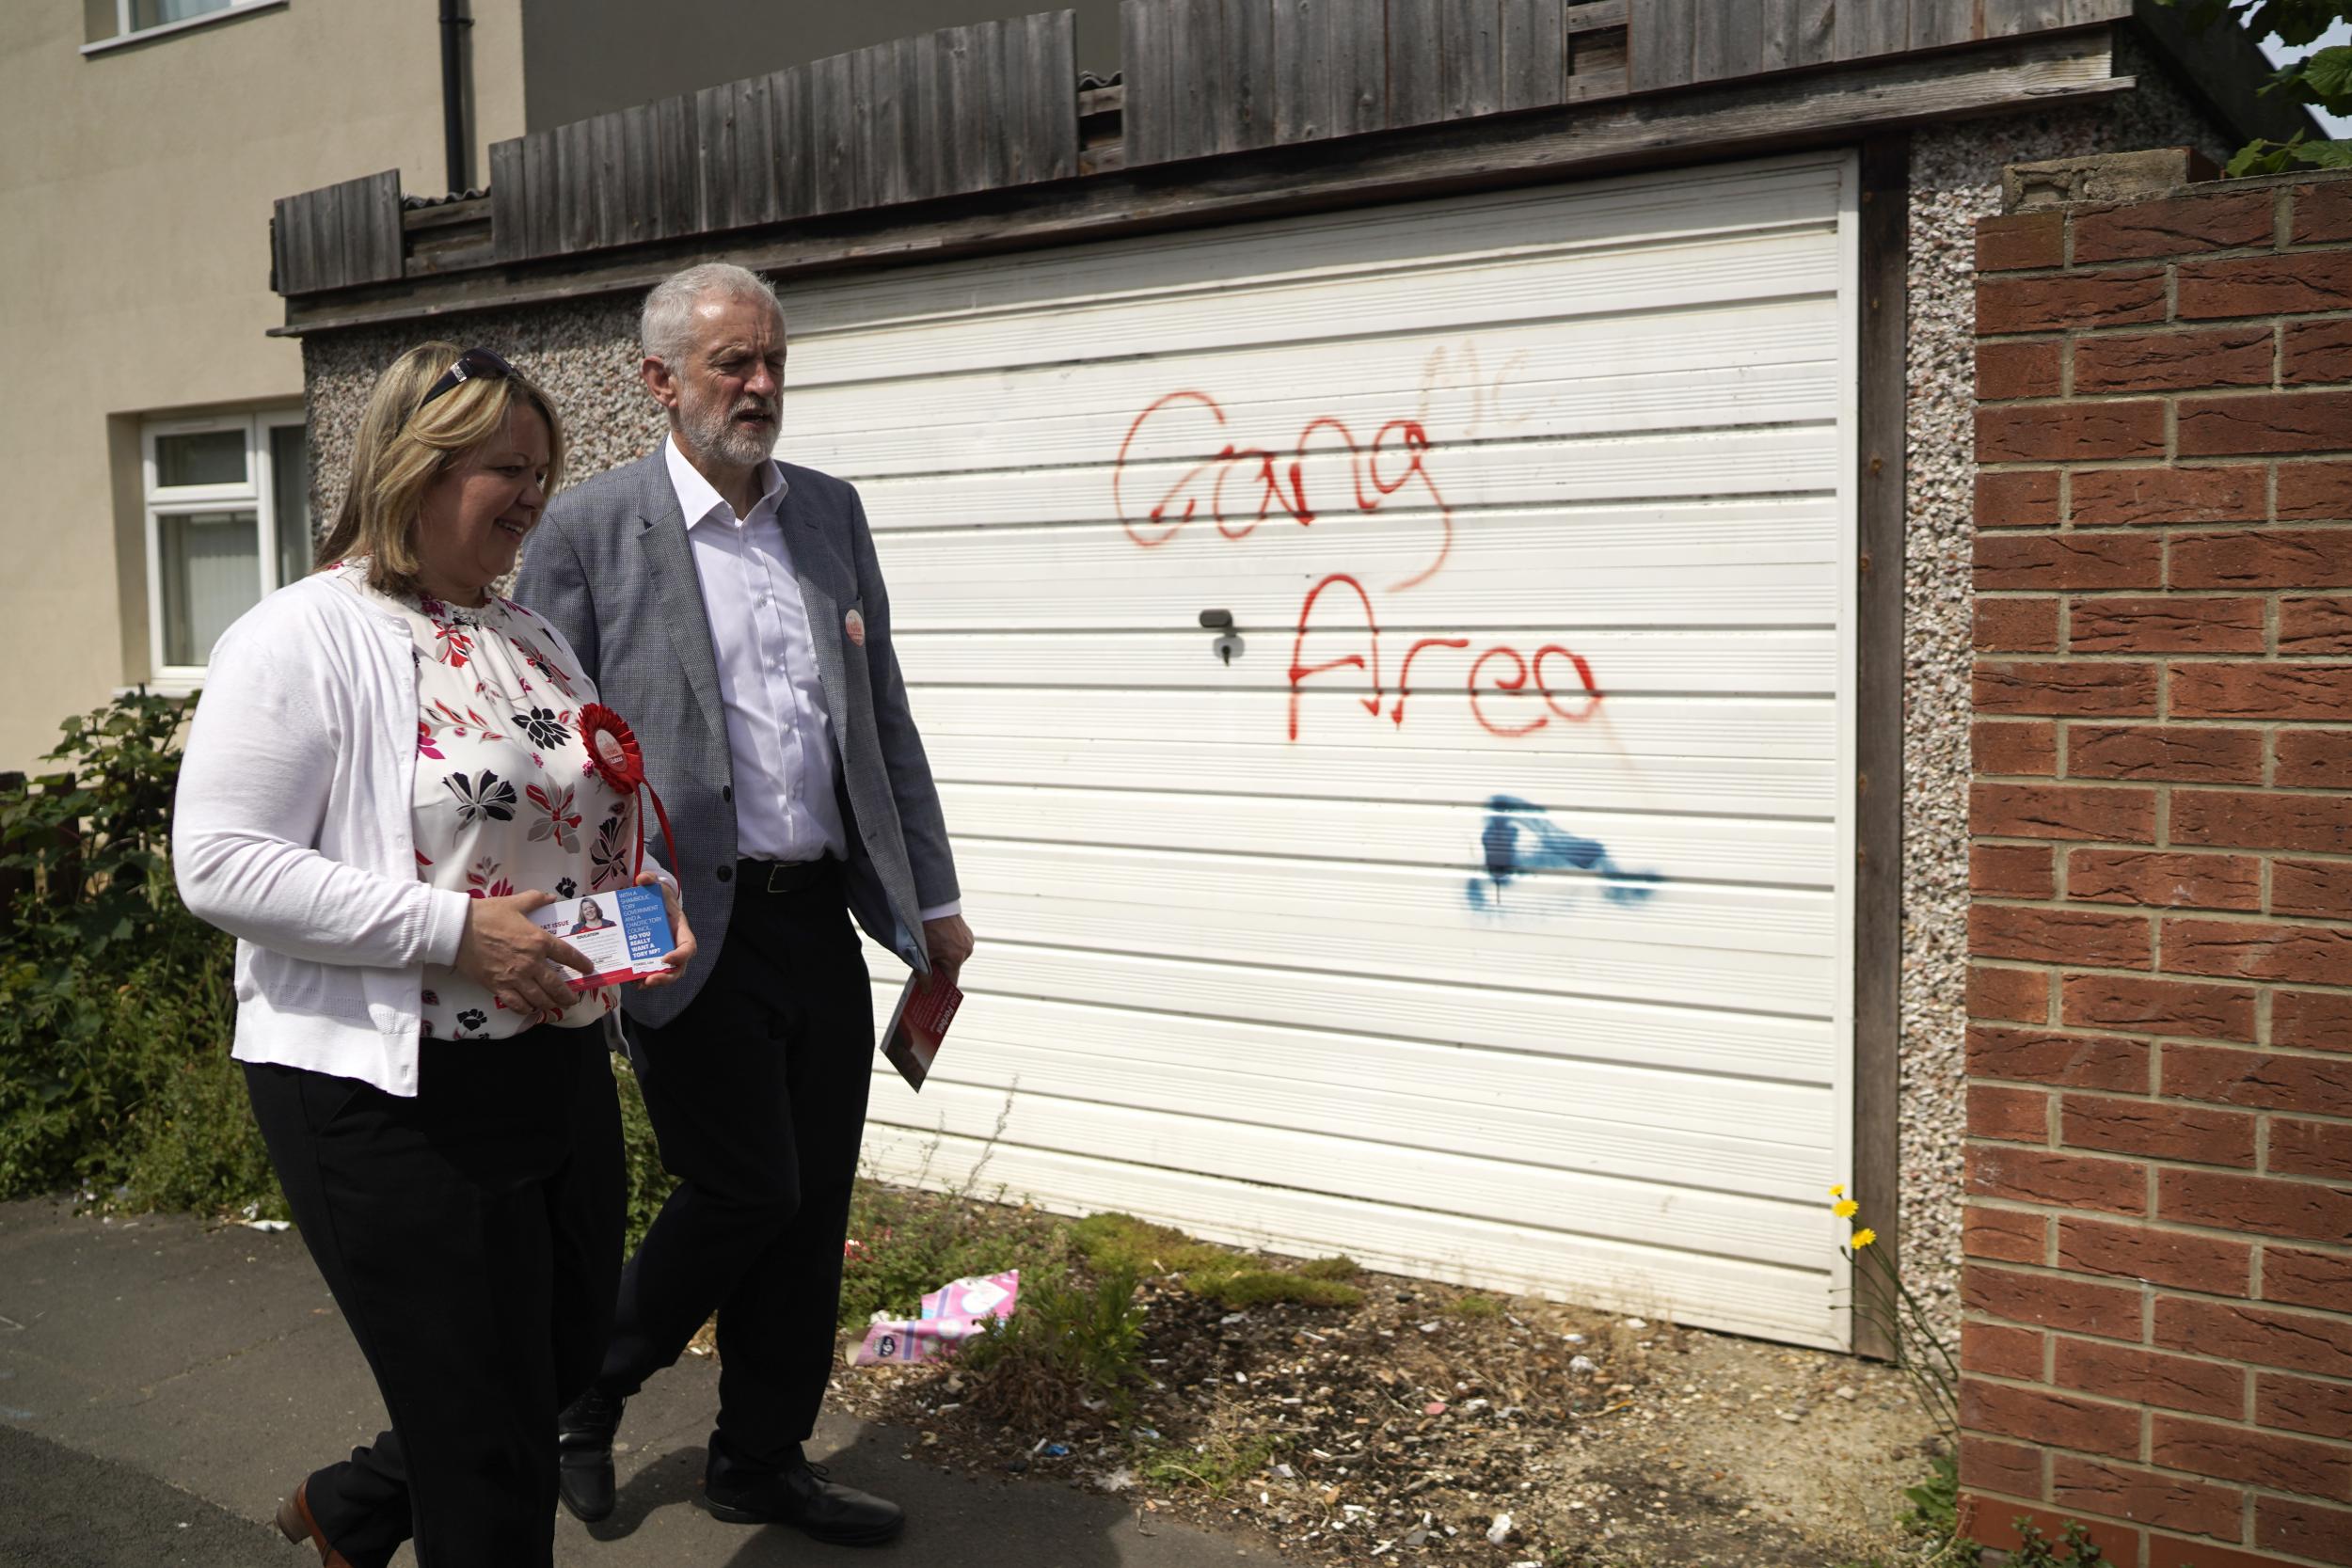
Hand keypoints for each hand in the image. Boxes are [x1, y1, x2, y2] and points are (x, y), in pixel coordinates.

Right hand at [455, 892, 595, 1020]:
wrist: (458, 929)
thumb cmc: (487, 914)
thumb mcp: (514, 902)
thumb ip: (535, 900)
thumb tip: (551, 898)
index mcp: (539, 941)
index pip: (568, 955)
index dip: (581, 964)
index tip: (588, 970)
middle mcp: (531, 962)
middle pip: (556, 985)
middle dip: (567, 995)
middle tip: (573, 1000)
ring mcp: (515, 977)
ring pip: (539, 998)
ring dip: (549, 1005)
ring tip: (555, 1007)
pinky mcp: (498, 987)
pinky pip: (517, 1004)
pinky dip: (526, 1009)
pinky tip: (530, 1010)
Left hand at [632, 870, 697, 988]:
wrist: (653, 906)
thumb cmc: (660, 899)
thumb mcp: (658, 888)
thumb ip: (651, 880)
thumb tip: (643, 879)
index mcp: (681, 931)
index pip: (688, 947)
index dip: (680, 956)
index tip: (665, 958)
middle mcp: (675, 947)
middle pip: (678, 968)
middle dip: (666, 977)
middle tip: (650, 979)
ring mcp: (664, 955)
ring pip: (665, 974)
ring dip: (653, 981)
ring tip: (638, 984)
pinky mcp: (652, 959)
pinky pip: (651, 973)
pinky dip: (642, 979)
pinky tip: (630, 980)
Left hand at [922, 913, 973, 992]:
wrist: (934, 903)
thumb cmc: (927, 927)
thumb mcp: (922, 952)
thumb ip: (923, 974)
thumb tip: (926, 990)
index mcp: (955, 958)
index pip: (952, 982)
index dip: (942, 989)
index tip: (934, 993)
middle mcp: (966, 950)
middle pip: (953, 969)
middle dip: (940, 970)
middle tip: (926, 968)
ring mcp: (968, 940)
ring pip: (955, 957)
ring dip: (944, 957)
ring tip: (931, 949)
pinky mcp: (967, 932)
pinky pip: (958, 946)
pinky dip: (949, 947)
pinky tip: (938, 940)